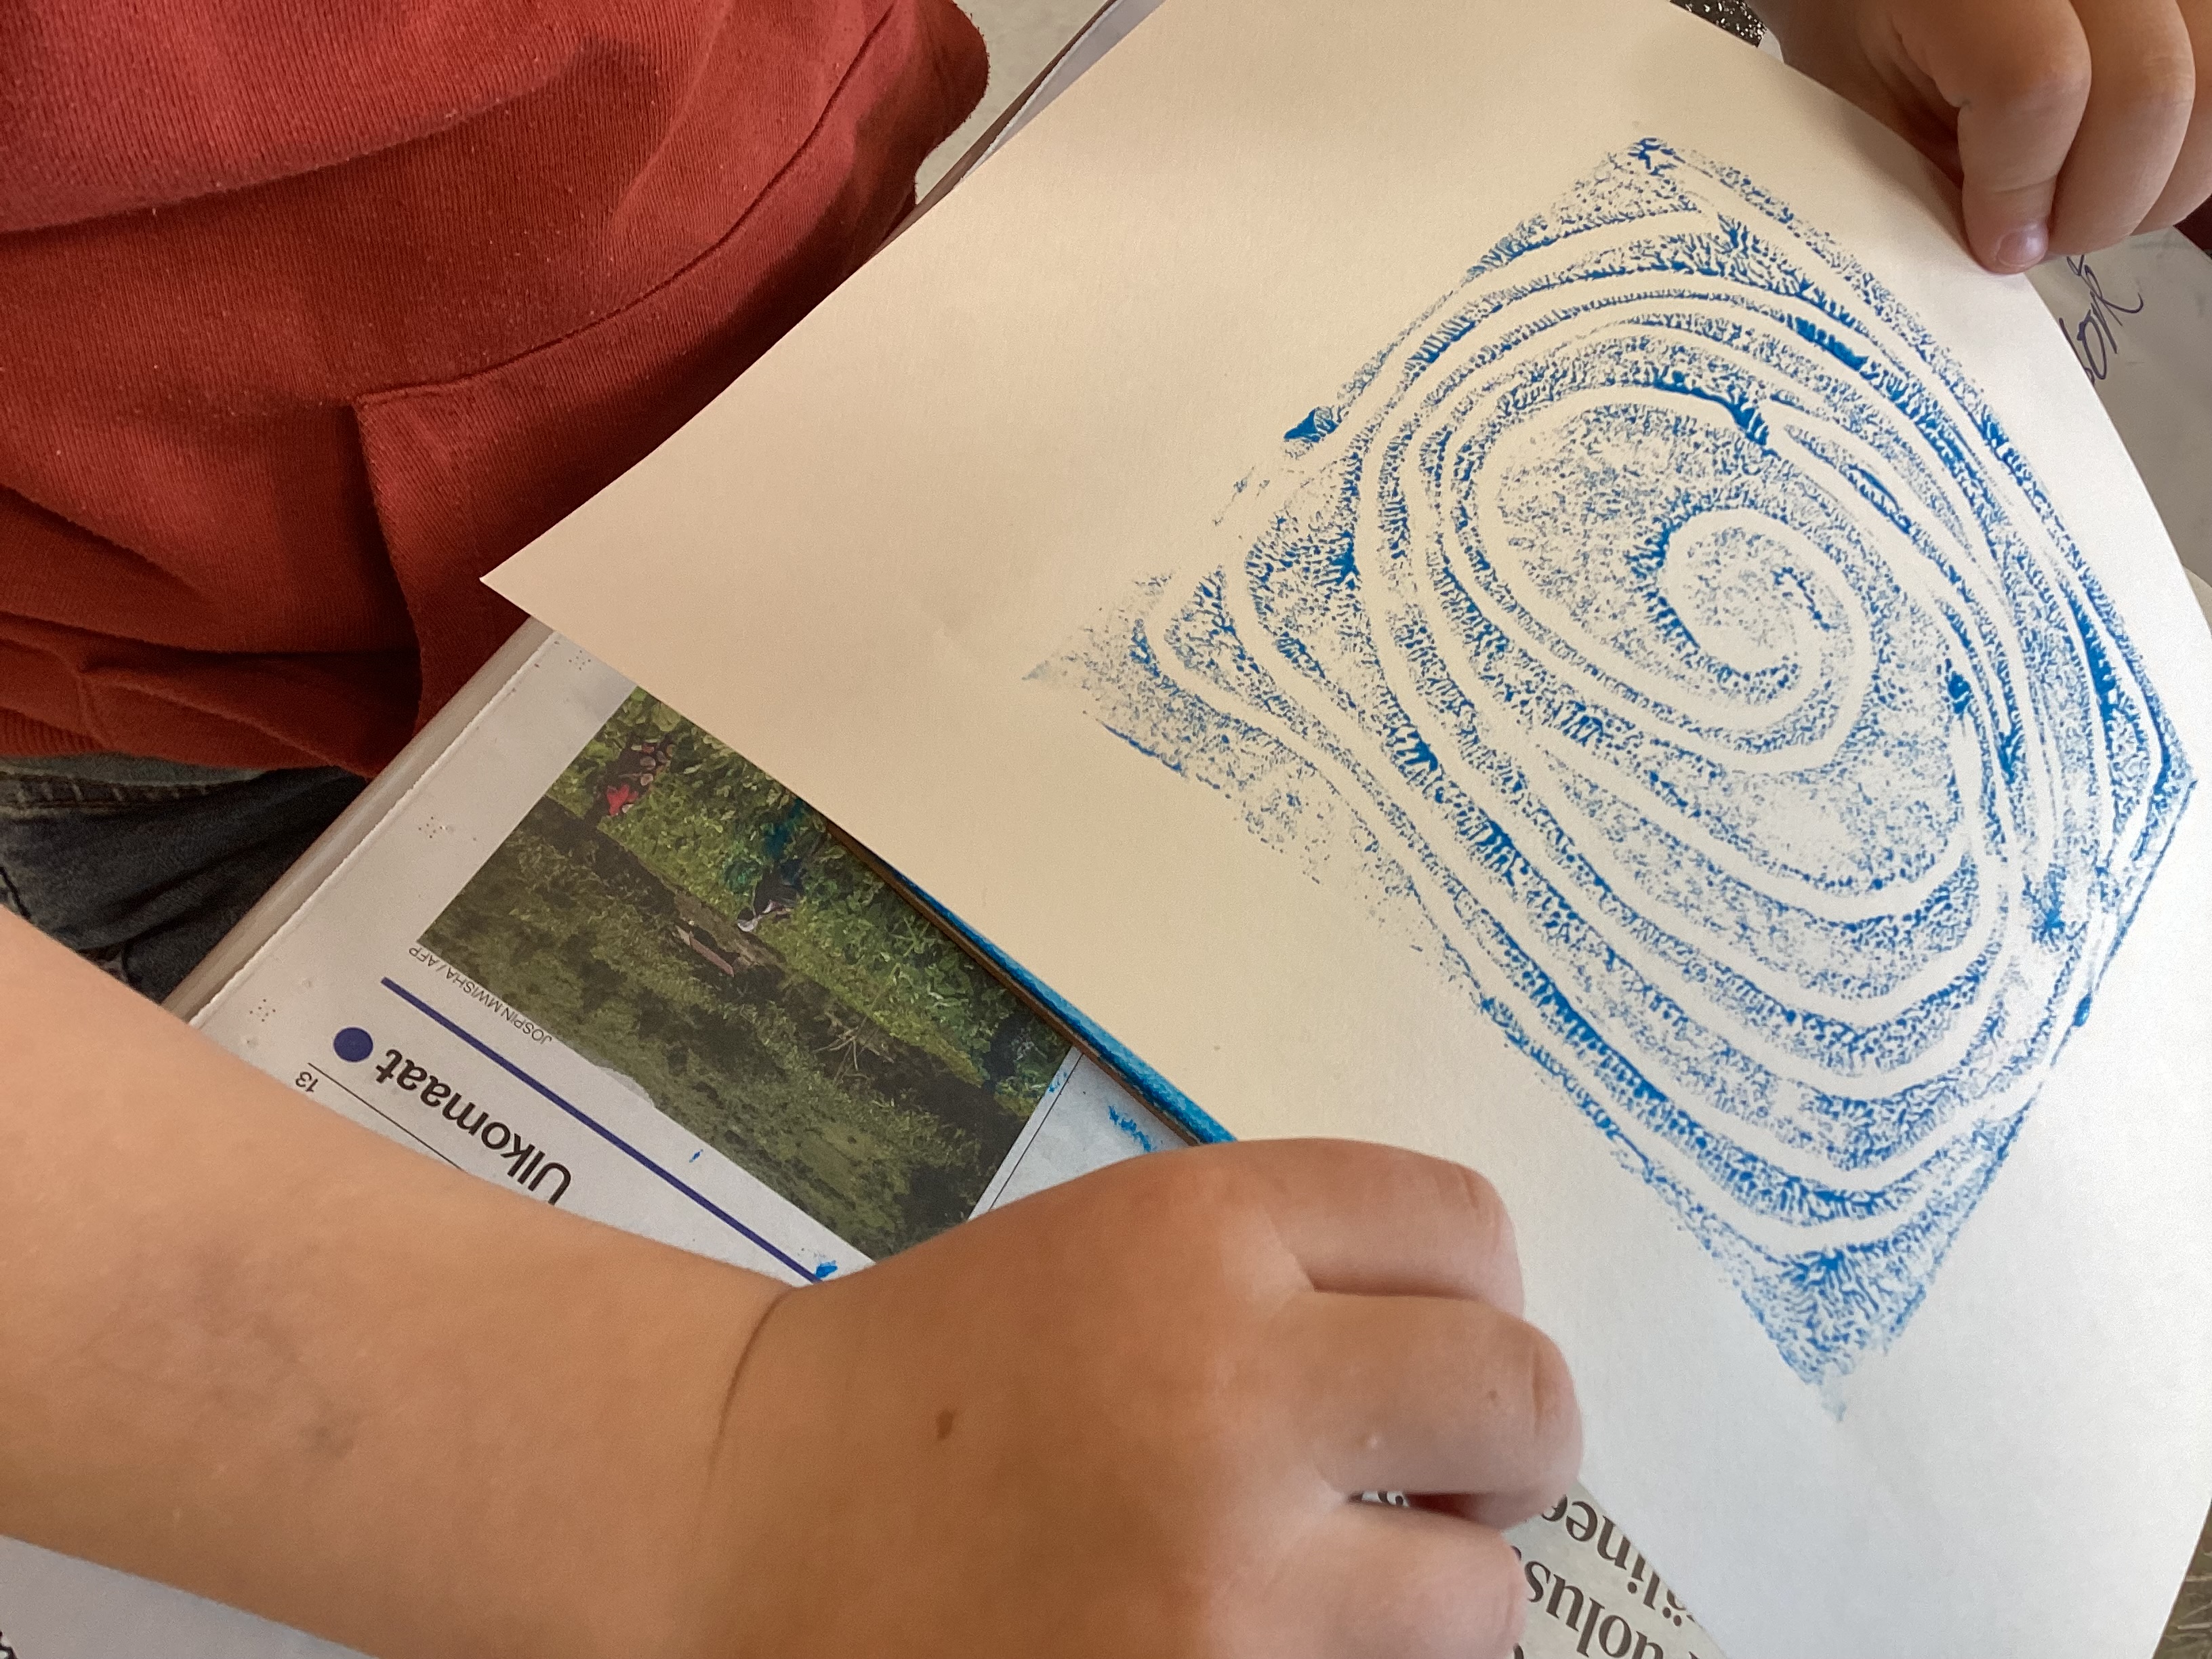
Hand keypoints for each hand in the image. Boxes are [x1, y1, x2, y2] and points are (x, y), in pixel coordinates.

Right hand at [693, 1139, 1580, 1658]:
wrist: (746, 1518)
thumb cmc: (940, 1373)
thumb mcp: (1115, 1248)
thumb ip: (1288, 1268)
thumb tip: (1474, 1349)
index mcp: (1202, 1228)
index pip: (1465, 1229)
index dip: (1471, 1295)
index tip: (1431, 1350)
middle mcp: (1234, 1384)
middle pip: (1522, 1398)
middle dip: (1501, 1447)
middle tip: (1439, 1484)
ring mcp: (1229, 1576)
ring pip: (1485, 1600)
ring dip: (1437, 1600)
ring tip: (1338, 1592)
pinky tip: (1277, 1641)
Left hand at [1756, 0, 2211, 269]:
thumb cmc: (1864, 20)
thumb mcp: (1859, 99)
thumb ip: (1922, 171)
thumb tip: (2009, 251)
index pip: (2039, 86)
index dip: (2022, 190)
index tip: (1992, 242)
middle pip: (2150, 91)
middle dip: (2099, 206)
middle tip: (2038, 238)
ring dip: (2157, 183)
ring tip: (2079, 200)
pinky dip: (2186, 150)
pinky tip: (2117, 163)